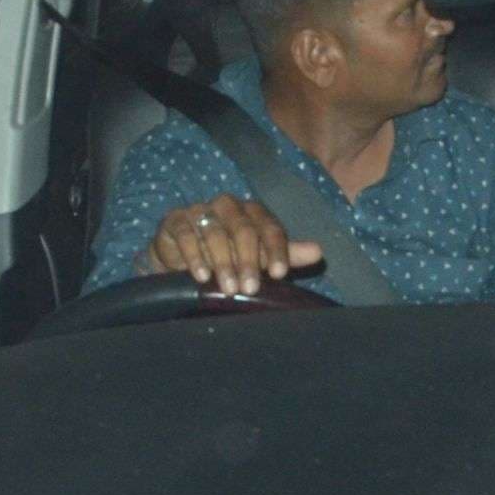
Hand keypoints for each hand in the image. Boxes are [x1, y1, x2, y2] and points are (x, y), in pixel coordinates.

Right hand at [140, 193, 320, 294]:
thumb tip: (318, 252)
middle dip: (249, 261)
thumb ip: (286, 254)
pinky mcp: (175, 220)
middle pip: (244, 230)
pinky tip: (201, 276)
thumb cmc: (228, 257)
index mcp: (253, 212)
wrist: (181, 261)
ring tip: (228, 288)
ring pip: (216, 232)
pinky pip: (187, 233)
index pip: (270, 227)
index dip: (277, 250)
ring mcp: (200, 210)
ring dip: (223, 263)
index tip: (280, 274)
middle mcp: (228, 206)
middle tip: (250, 288)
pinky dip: (194, 255)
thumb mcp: (260, 259)